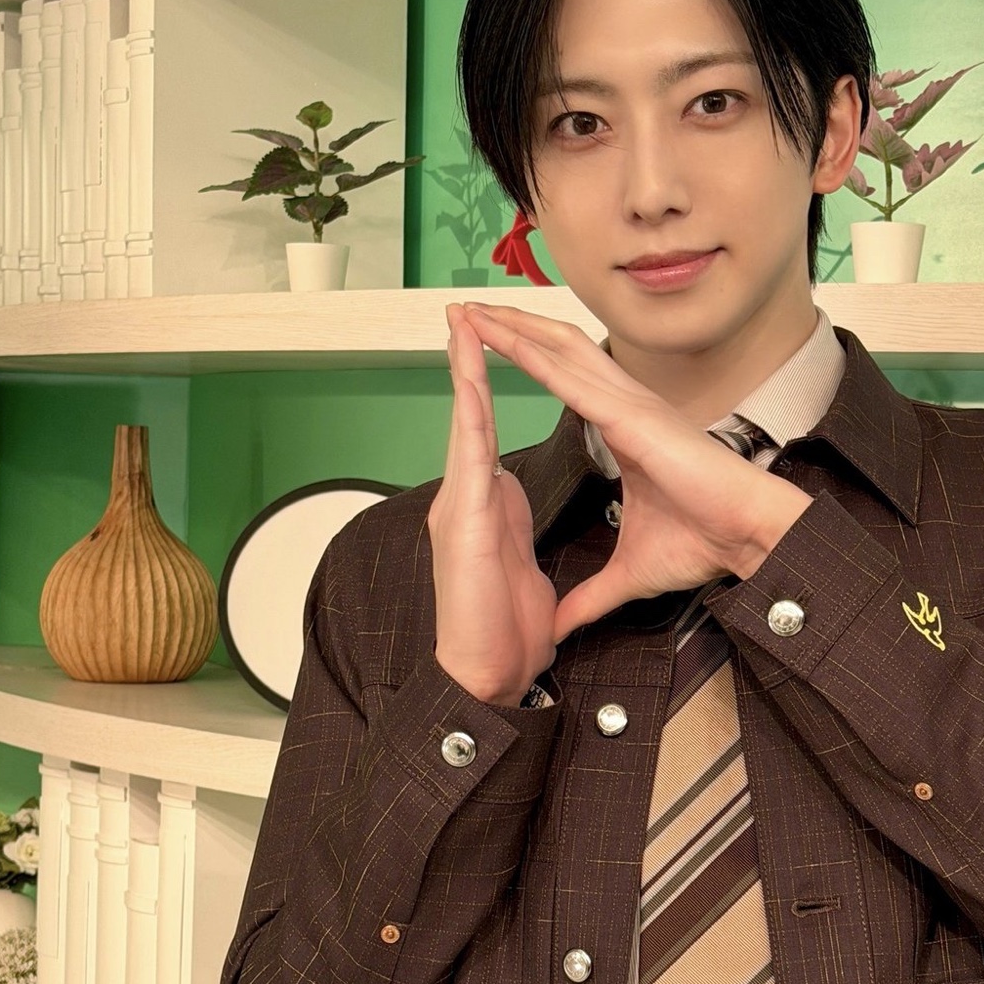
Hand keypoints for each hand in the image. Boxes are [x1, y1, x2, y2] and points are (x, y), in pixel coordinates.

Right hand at [426, 303, 558, 704]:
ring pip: (464, 423)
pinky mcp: (463, 518)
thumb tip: (522, 536)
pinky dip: (471, 411)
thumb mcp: (524, 579)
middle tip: (466, 310)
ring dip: (465, 370)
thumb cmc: (501, 634)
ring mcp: (458, 506)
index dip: (484, 388)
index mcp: (482, 508)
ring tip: (465, 320)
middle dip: (468, 361)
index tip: (490, 347)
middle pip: (468, 416)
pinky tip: (472, 375)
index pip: (483, 434)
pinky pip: (470, 453)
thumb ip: (519, 550)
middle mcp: (464, 499)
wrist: (485, 674)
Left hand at [461, 301, 811, 643]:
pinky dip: (533, 357)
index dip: (527, 355)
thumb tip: (564, 624)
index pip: (564, 379)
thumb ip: (592, 595)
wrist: (745, 536)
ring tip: (471, 310)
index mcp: (623, 428)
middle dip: (510, 325)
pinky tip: (502, 339)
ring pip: (559, 350)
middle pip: (556, 349)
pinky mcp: (631, 417)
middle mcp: (624, 405)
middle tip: (464, 308)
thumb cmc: (705, 541)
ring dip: (512, 327)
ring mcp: (629, 405)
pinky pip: (571, 379)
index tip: (486, 343)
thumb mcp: (630, 574)